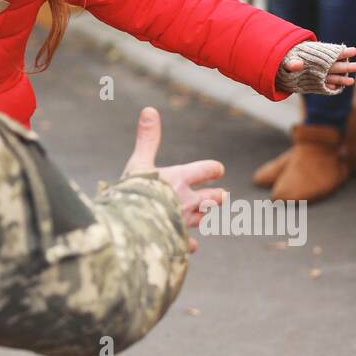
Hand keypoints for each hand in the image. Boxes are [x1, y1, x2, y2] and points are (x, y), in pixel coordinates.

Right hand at [122, 107, 225, 251]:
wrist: (131, 227)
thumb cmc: (134, 192)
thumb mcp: (138, 162)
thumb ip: (147, 138)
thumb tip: (149, 110)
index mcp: (180, 179)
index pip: (205, 170)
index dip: (213, 169)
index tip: (218, 169)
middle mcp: (187, 201)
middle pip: (213, 198)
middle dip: (218, 196)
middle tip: (224, 195)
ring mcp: (183, 222)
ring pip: (204, 218)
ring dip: (207, 215)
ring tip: (210, 214)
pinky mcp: (176, 240)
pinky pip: (188, 243)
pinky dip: (190, 243)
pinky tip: (192, 245)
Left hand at [281, 45, 355, 89]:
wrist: (281, 66)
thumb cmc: (285, 59)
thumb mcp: (286, 61)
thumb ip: (292, 64)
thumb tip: (297, 65)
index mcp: (316, 56)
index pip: (332, 53)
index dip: (342, 52)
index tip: (353, 50)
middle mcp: (319, 65)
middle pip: (336, 66)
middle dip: (347, 66)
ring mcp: (317, 74)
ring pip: (332, 76)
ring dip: (341, 79)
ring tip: (352, 81)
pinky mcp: (313, 82)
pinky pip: (323, 85)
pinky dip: (329, 87)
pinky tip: (336, 89)